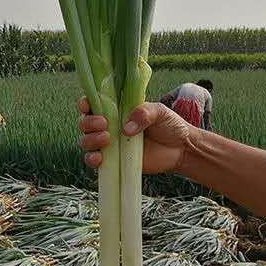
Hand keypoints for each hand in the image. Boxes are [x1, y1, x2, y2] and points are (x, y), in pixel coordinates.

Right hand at [77, 98, 197, 174]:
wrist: (180, 149)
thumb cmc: (169, 125)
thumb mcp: (160, 112)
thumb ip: (144, 113)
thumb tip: (126, 128)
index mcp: (117, 109)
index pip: (93, 103)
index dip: (85, 103)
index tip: (87, 105)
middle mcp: (109, 126)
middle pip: (84, 123)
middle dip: (88, 122)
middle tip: (105, 123)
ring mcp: (109, 144)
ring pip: (86, 141)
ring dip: (90, 140)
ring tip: (107, 139)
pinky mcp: (113, 161)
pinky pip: (93, 161)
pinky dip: (91, 159)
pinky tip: (99, 159)